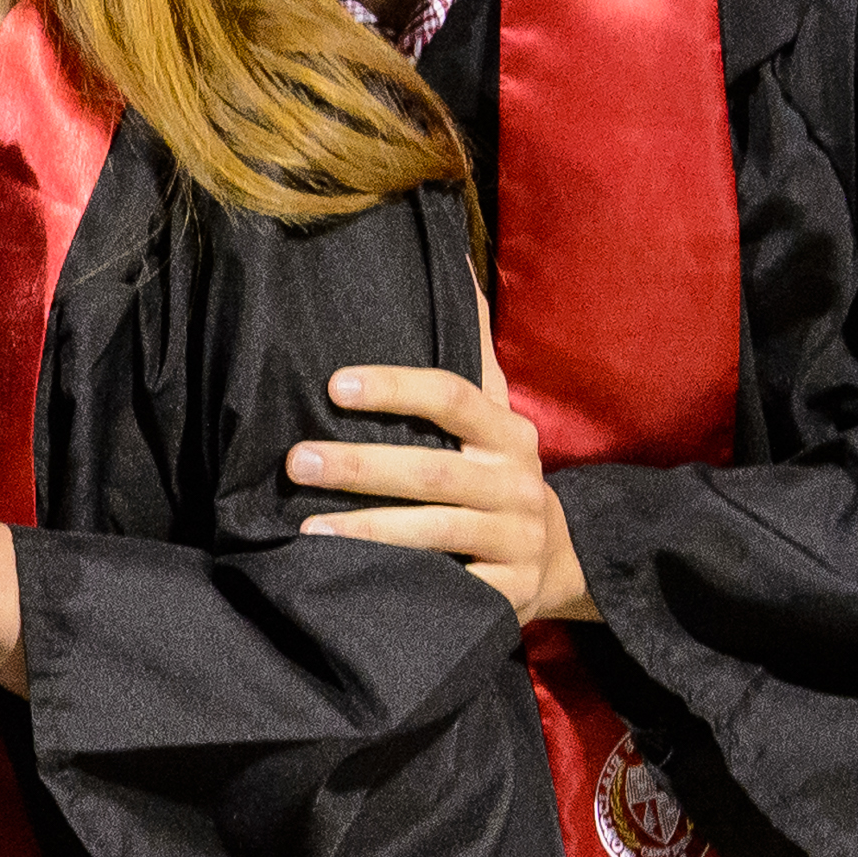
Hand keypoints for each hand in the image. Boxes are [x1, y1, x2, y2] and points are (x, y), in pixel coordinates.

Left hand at [286, 299, 594, 623]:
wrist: (561, 561)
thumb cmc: (497, 476)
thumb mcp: (493, 418)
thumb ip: (471, 351)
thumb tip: (454, 260)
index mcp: (509, 435)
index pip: (454, 397)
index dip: (396, 388)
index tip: (334, 384)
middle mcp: (519, 485)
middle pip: (434, 470)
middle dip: (360, 467)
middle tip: (296, 462)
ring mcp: (517, 542)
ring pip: (437, 532)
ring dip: (368, 529)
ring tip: (306, 529)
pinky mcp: (508, 596)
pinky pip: (450, 590)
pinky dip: (400, 582)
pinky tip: (352, 578)